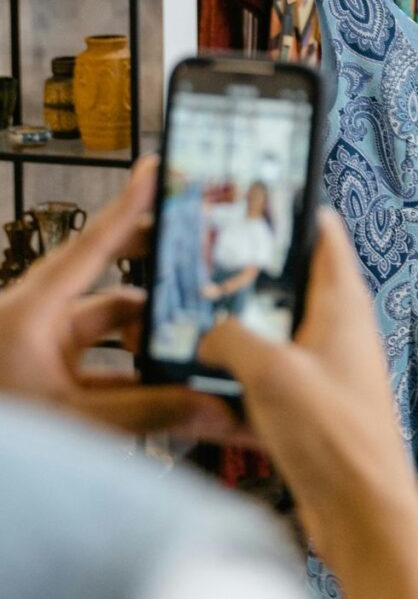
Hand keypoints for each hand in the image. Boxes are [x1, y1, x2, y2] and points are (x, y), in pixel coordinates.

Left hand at [0, 156, 238, 437]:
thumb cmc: (3, 427)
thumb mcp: (75, 419)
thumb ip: (149, 413)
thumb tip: (216, 408)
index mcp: (33, 310)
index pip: (93, 246)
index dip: (129, 206)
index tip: (155, 171)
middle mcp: (37, 318)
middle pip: (108, 277)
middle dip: (154, 271)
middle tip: (198, 259)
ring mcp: (41, 345)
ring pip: (110, 324)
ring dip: (149, 333)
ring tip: (194, 340)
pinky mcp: (46, 372)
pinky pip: (104, 360)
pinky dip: (134, 369)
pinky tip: (168, 385)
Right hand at [198, 209, 417, 566]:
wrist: (361, 508)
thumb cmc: (337, 437)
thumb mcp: (270, 371)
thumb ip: (230, 338)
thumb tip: (210, 335)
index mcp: (342, 302)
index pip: (323, 232)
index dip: (291, 210)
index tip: (254, 197)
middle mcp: (339, 328)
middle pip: (292, 280)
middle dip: (251, 274)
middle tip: (207, 267)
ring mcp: (326, 364)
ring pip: (278, 327)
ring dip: (242, 327)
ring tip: (199, 322)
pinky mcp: (313, 400)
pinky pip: (272, 371)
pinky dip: (245, 370)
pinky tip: (212, 379)